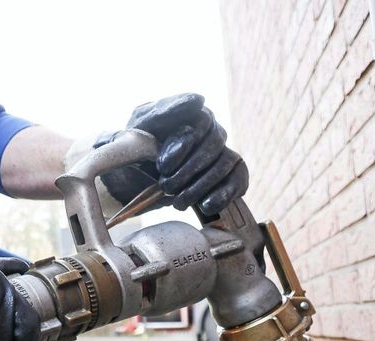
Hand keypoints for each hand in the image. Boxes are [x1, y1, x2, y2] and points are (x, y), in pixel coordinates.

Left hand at [97, 93, 247, 214]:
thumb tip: (199, 100)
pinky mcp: (231, 175)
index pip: (201, 123)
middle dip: (189, 170)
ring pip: (224, 165)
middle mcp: (212, 131)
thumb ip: (166, 110)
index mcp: (193, 114)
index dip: (182, 146)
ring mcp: (223, 153)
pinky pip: (238, 181)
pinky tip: (205, 205)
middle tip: (167, 187)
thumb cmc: (138, 147)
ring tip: (178, 201)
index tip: (164, 166)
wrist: (136, 178)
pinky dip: (223, 195)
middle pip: (213, 146)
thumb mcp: (141, 126)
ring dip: (201, 186)